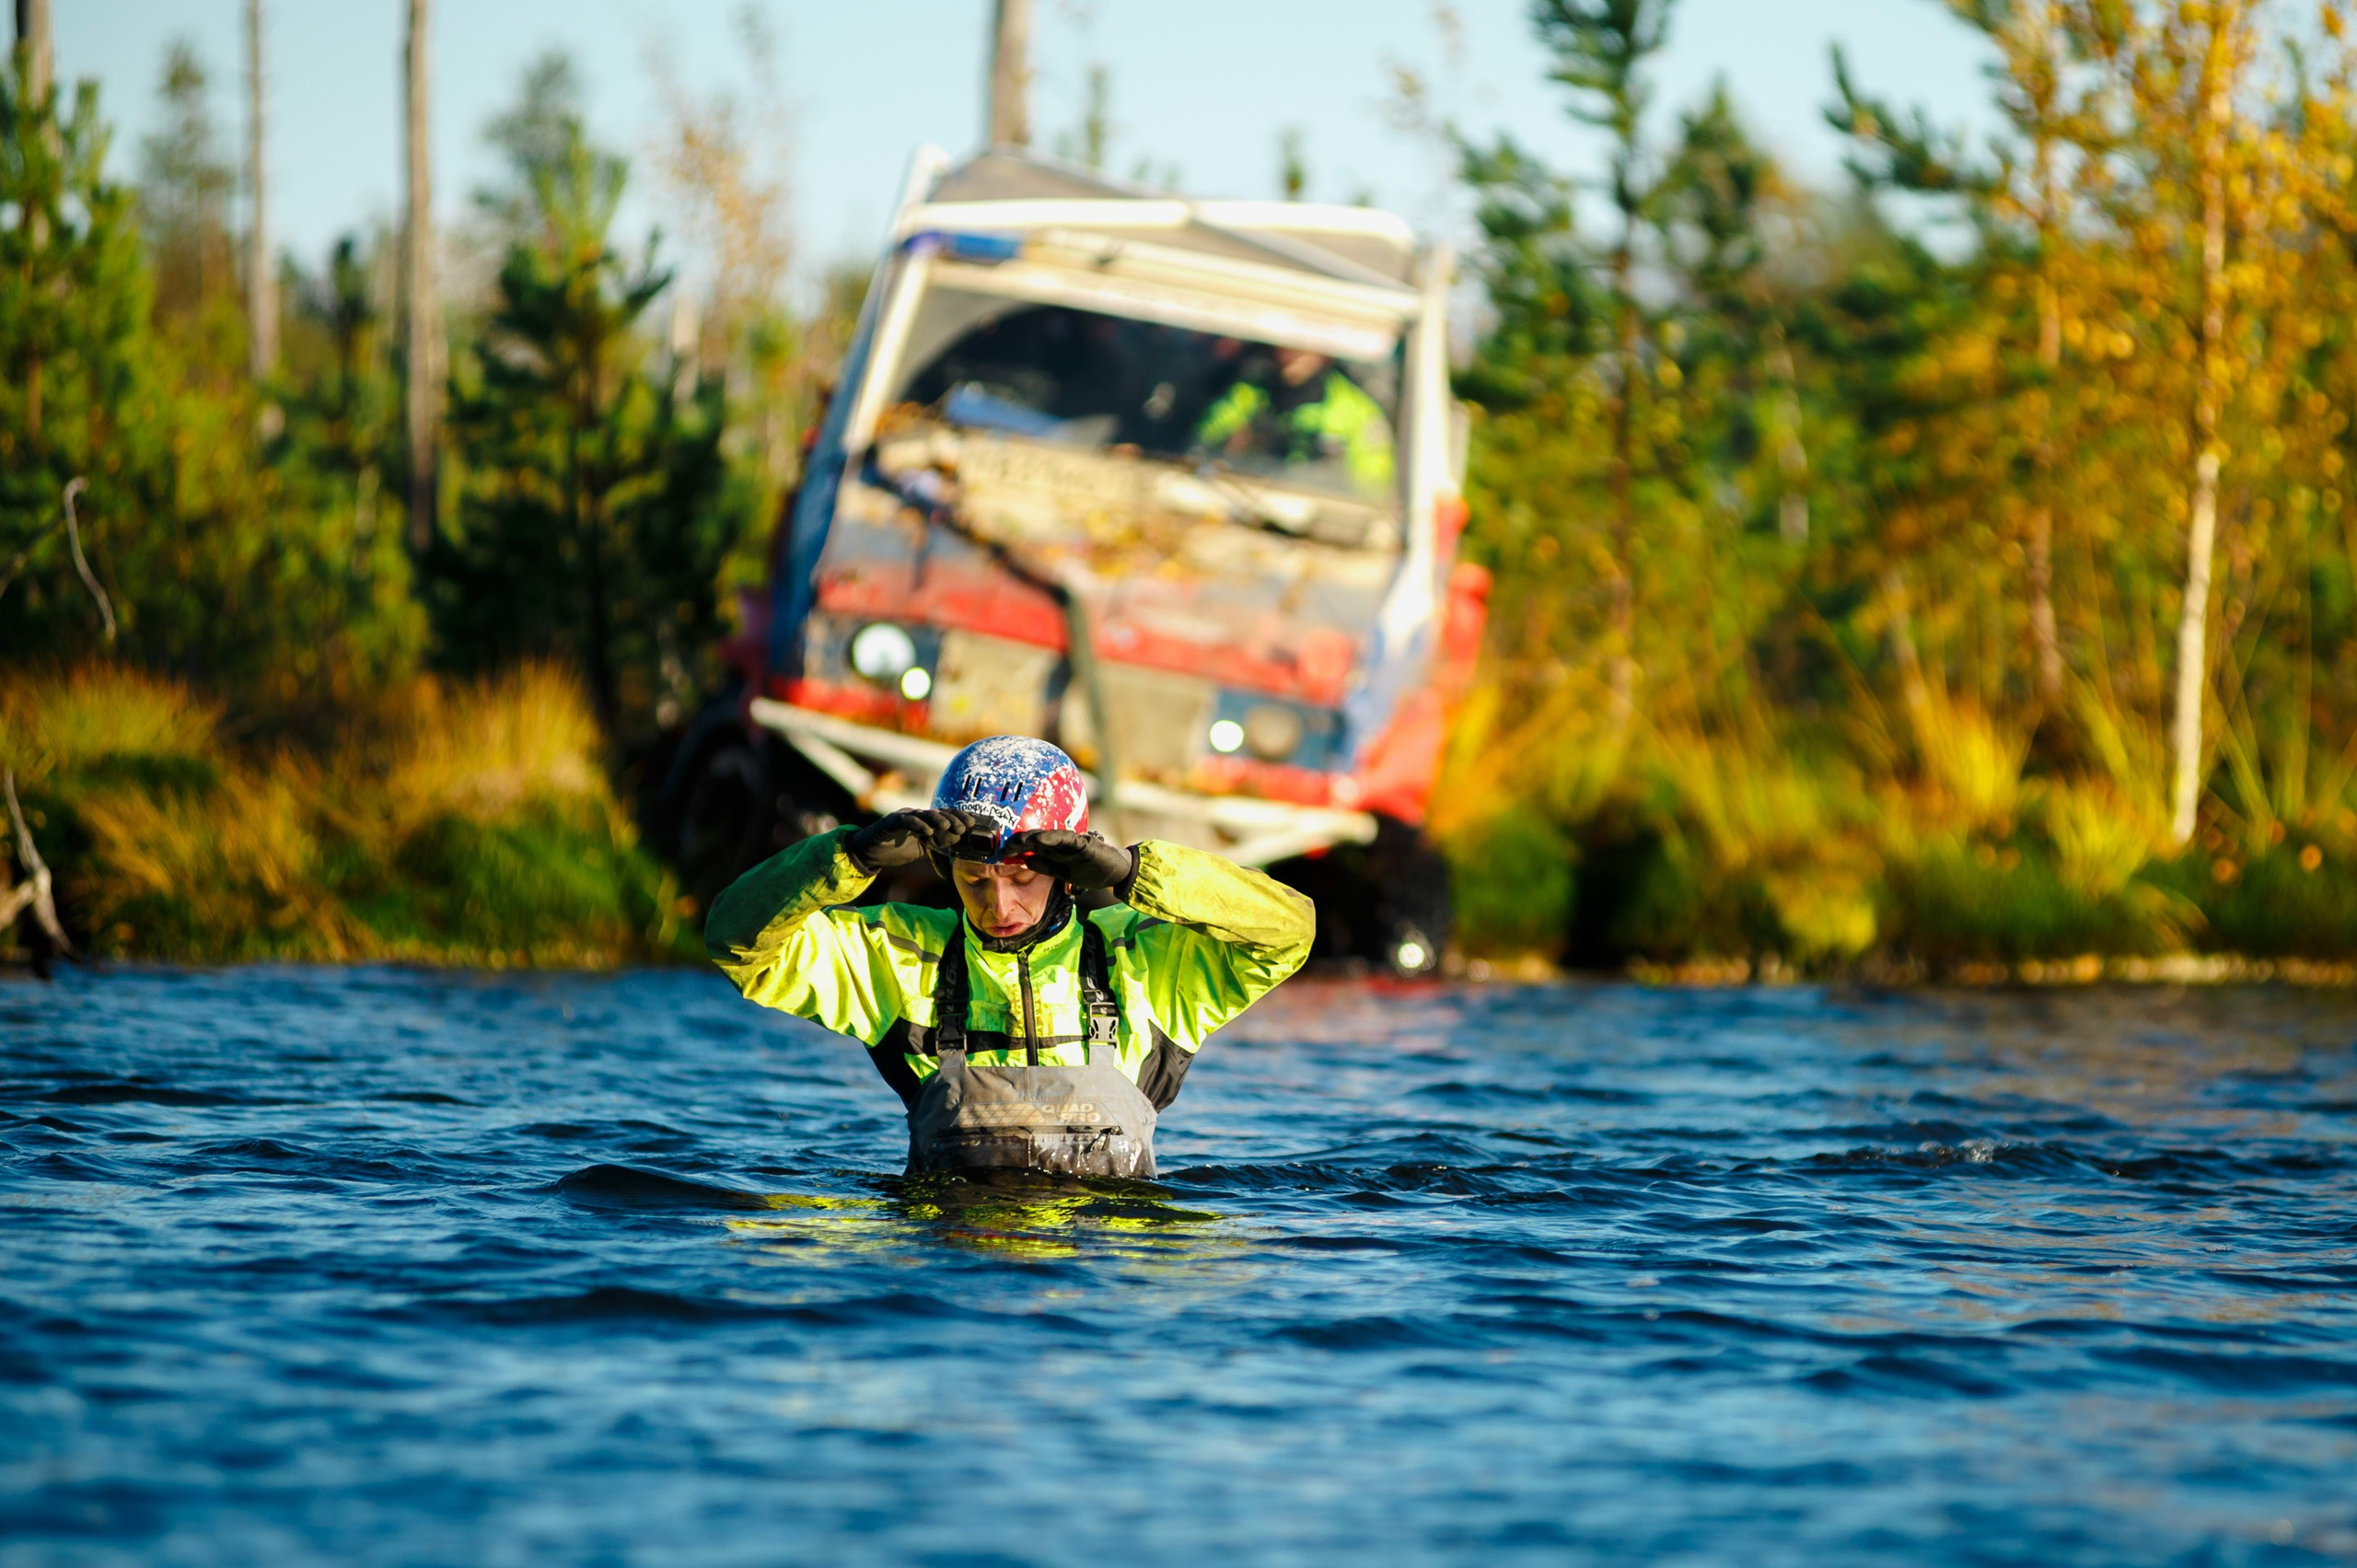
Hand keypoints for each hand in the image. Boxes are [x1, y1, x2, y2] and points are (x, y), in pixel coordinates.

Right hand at [846, 808, 972, 871]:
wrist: (870, 853)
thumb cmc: (896, 849)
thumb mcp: (922, 848)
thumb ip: (938, 842)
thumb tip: (959, 838)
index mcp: (925, 822)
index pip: (945, 816)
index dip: (959, 818)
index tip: (973, 824)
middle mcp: (916, 816)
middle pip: (937, 813)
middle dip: (953, 819)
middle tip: (964, 827)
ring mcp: (904, 817)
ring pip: (924, 814)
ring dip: (938, 820)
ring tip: (948, 827)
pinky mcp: (891, 822)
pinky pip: (906, 820)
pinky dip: (918, 825)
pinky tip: (927, 832)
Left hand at [1006, 829, 1135, 891]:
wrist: (1118, 870)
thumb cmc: (1092, 870)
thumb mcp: (1065, 873)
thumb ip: (1047, 867)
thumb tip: (1026, 861)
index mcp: (1057, 852)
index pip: (1034, 848)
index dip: (1018, 849)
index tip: (1002, 851)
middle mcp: (1062, 845)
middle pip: (1037, 840)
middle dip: (1020, 841)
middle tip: (1003, 844)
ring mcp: (1073, 842)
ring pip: (1048, 837)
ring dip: (1032, 838)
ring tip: (1017, 840)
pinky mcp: (1084, 843)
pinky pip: (1065, 839)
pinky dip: (1051, 838)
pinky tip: (1039, 839)